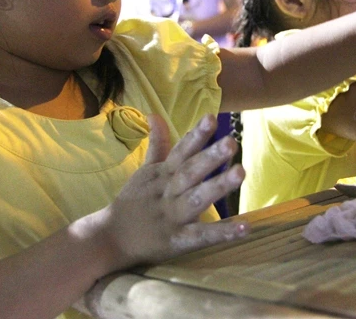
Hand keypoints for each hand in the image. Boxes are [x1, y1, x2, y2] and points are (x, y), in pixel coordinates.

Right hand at [104, 114, 246, 267]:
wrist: (110, 238)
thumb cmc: (134, 202)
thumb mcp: (145, 171)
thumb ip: (157, 144)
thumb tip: (155, 114)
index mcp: (163, 174)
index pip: (181, 151)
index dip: (196, 135)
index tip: (211, 117)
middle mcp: (169, 192)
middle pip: (190, 171)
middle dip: (210, 157)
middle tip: (231, 142)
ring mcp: (173, 216)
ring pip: (197, 199)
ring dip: (218, 186)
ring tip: (240, 173)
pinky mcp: (177, 241)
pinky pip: (202, 237)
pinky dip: (222, 233)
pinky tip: (244, 228)